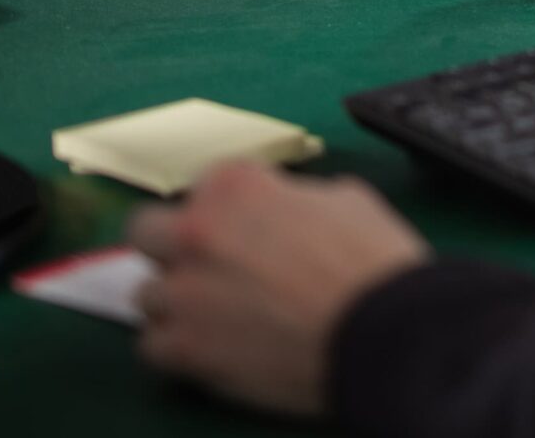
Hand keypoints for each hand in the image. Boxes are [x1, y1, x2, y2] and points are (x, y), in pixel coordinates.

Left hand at [128, 160, 432, 418]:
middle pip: (147, 231)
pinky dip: (178, 347)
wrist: (387, 332)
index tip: (246, 229)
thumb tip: (284, 211)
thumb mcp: (344, 199)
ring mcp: (185, 293)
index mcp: (236, 186)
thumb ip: (294, 199)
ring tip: (219, 316)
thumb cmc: (374, 262)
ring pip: (147, 294)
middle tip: (213, 266)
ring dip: (178, 301)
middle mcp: (197, 231)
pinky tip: (212, 346)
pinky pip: (152, 346)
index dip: (228, 210)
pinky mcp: (185, 349)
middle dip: (175, 245)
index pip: (205, 186)